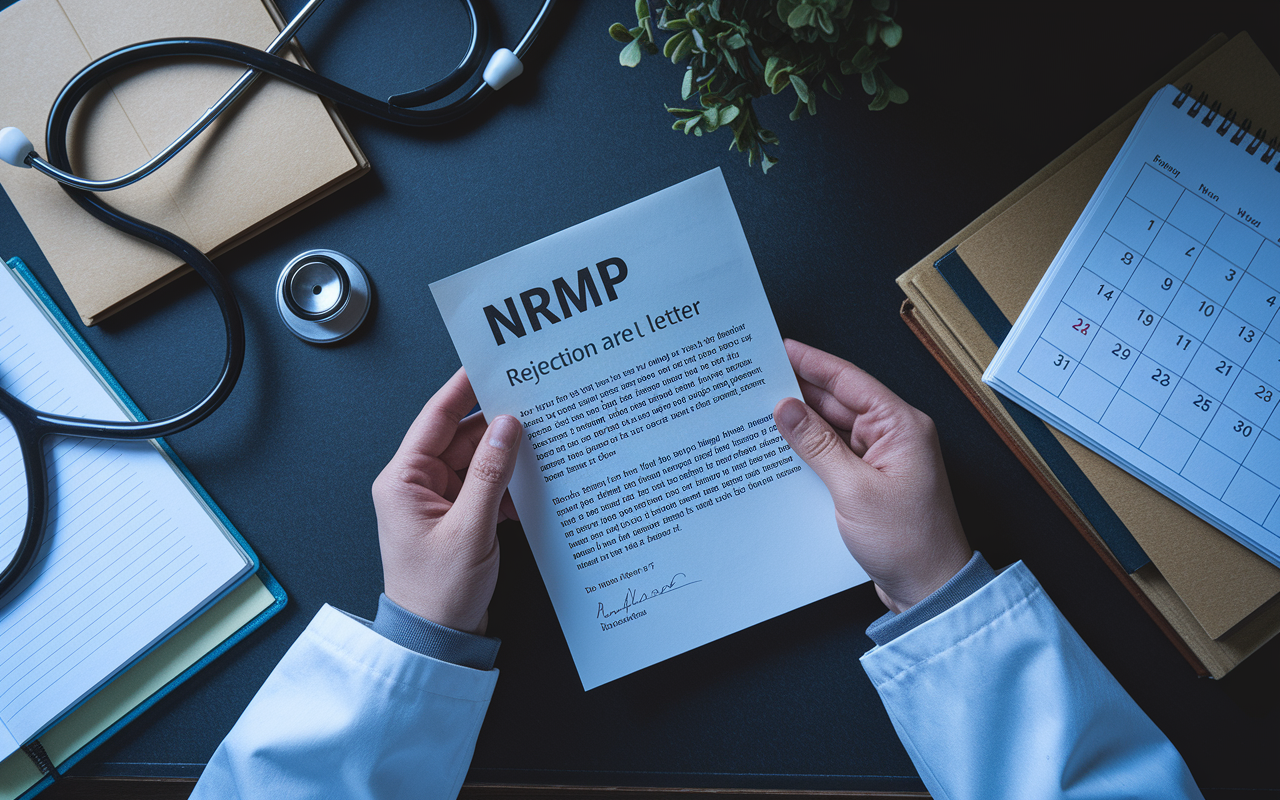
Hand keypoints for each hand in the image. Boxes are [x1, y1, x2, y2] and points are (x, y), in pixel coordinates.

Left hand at [371, 368, 520, 634]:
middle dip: (497, 423)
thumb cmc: (438, 594)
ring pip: (478, 461)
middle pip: (462, 437)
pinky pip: (485, 486)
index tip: (489, 363)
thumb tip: (507, 427)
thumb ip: (490, 474)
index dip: (463, 388)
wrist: (436, 642)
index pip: (436, 418)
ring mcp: (439, 502)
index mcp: (403, 480)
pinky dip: (509, 483)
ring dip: (507, 455)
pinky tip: (535, 479)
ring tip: (543, 438)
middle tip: (533, 400)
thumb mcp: (469, 530)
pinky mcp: (459, 519)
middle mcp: (417, 485)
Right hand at [773, 340, 971, 612]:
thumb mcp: (854, 490)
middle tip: (758, 380)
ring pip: (834, 429)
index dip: (812, 362)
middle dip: (799, 391)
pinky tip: (782, 449)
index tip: (780, 348)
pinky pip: (835, 455)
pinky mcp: (871, 482)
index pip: (849, 381)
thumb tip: (787, 408)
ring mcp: (882, 460)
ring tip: (760, 411)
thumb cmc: (908, 541)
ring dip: (801, 423)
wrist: (930, 589)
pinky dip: (810, 451)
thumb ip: (817, 445)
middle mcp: (894, 436)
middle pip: (839, 402)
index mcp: (901, 426)